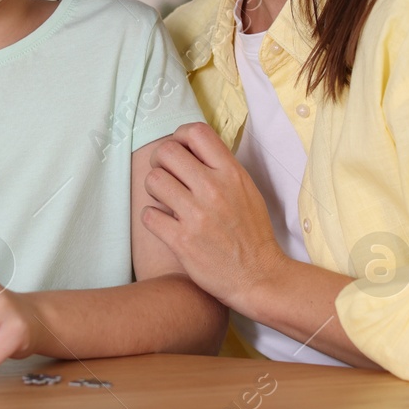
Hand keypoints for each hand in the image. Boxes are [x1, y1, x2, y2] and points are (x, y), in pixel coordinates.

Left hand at [140, 122, 289, 310]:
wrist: (259, 277)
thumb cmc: (252, 233)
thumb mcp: (246, 190)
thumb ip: (221, 168)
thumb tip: (191, 150)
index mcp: (231, 173)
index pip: (196, 132)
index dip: (179, 137)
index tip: (179, 152)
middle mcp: (214, 189)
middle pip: (166, 151)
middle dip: (160, 162)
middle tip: (167, 177)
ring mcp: (196, 215)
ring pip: (152, 180)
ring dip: (155, 190)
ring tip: (166, 201)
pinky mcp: (182, 240)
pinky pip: (148, 215)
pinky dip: (153, 218)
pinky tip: (165, 224)